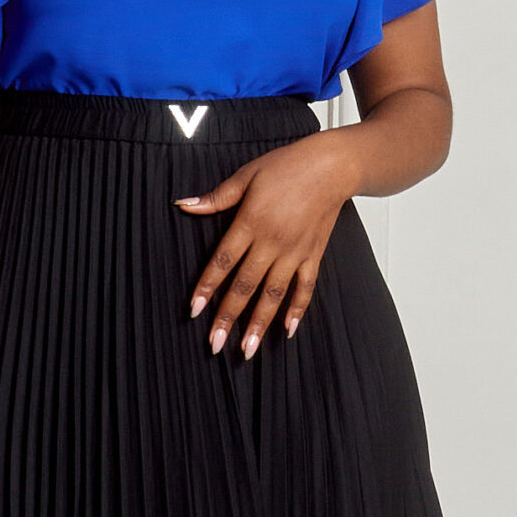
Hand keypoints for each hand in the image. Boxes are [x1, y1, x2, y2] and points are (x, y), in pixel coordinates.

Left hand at [175, 131, 355, 356]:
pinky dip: (297, 309)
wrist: (332, 166)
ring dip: (259, 323)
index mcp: (251, 222)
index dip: (207, 287)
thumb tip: (184, 205)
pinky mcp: (313, 255)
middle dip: (228, 317)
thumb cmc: (287, 166)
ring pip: (274, 294)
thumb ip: (216, 198)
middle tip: (215, 344)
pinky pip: (305, 287)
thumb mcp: (246, 175)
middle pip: (246, 285)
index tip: (194, 311)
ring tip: (247, 350)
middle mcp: (272, 241)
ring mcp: (295, 251)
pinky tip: (287, 330)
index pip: (223, 261)